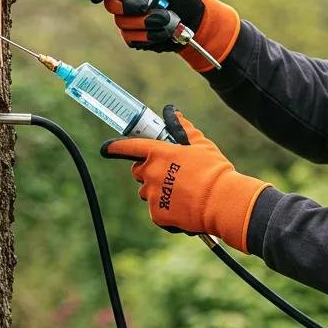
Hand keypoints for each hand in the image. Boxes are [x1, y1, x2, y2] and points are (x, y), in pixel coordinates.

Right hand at [98, 0, 240, 71]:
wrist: (198, 24)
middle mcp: (127, 5)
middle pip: (111, 7)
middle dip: (128, 6)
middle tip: (146, 5)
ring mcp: (131, 24)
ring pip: (124, 26)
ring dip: (146, 23)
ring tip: (166, 19)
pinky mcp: (138, 40)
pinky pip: (133, 40)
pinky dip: (150, 36)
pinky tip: (164, 31)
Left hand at [100, 106, 269, 250]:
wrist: (222, 202)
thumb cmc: (214, 170)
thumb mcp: (201, 145)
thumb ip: (183, 129)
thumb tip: (173, 113)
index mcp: (160, 154)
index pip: (130, 146)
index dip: (116, 146)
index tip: (106, 147)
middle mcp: (151, 173)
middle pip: (138, 171)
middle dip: (148, 171)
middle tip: (169, 174)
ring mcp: (152, 195)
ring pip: (147, 192)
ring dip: (158, 191)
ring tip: (182, 193)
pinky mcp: (157, 214)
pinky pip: (156, 211)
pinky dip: (167, 210)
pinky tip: (184, 208)